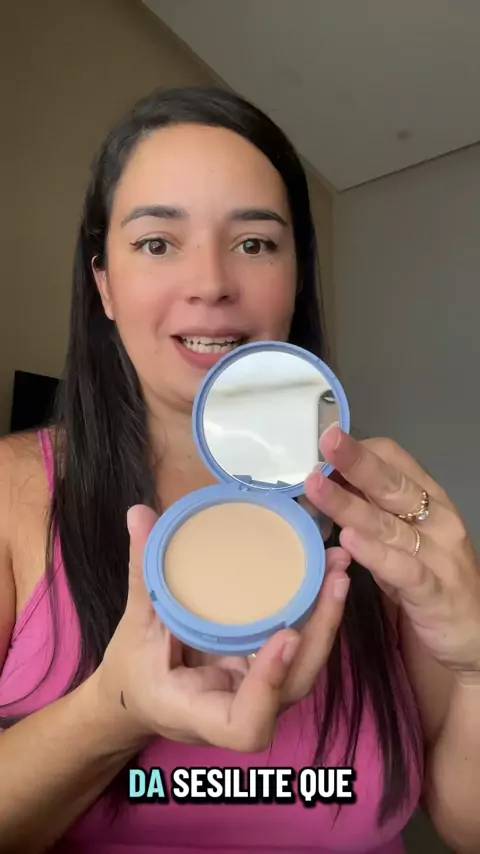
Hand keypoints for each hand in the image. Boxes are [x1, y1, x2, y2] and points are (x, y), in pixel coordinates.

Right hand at [96, 505, 350, 752]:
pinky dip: (316, 614)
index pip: (246, 724)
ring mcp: (260, 691)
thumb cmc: (132, 670)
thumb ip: (142, 573)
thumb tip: (139, 513)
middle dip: (320, 635)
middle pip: (294, 687)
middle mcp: (240, 708)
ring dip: (327, 619)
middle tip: (333, 580)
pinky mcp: (270, 670)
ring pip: (305, 666)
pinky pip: (300, 649)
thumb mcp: (134, 624)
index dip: (269, 686)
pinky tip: (327, 574)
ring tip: (338, 567)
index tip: (284, 636)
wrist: (141, 695)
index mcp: (200, 711)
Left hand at [305, 425, 479, 679]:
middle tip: (326, 441)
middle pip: (391, 484)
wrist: (474, 636)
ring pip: (388, 524)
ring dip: (349, 504)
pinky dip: (375, 554)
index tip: (325, 448)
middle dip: (356, 461)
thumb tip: (325, 486)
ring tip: (315, 487)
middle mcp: (437, 521)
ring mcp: (439, 556)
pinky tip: (348, 540)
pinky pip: (402, 570)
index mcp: (429, 501)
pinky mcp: (435, 593)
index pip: (396, 460)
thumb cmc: (430, 582)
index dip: (361, 451)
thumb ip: (371, 514)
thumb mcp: (401, 541)